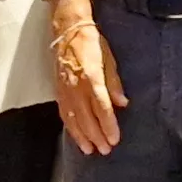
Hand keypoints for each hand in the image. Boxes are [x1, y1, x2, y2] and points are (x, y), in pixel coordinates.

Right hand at [48, 0, 125, 154]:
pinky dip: (71, 128)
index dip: (108, 125)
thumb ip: (114, 83)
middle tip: (105, 150)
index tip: (114, 139)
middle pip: (88, 118)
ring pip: (74, 119)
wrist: (67, 31)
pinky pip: (64, 114)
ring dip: (82, 136)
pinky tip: (76, 137)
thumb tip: (123, 103)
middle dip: (97, 136)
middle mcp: (77, 87)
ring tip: (90, 150)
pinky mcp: (59, 91)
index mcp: (92, 78)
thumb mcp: (109, 58)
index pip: (102, 107)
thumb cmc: (92, 43)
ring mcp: (66, 90)